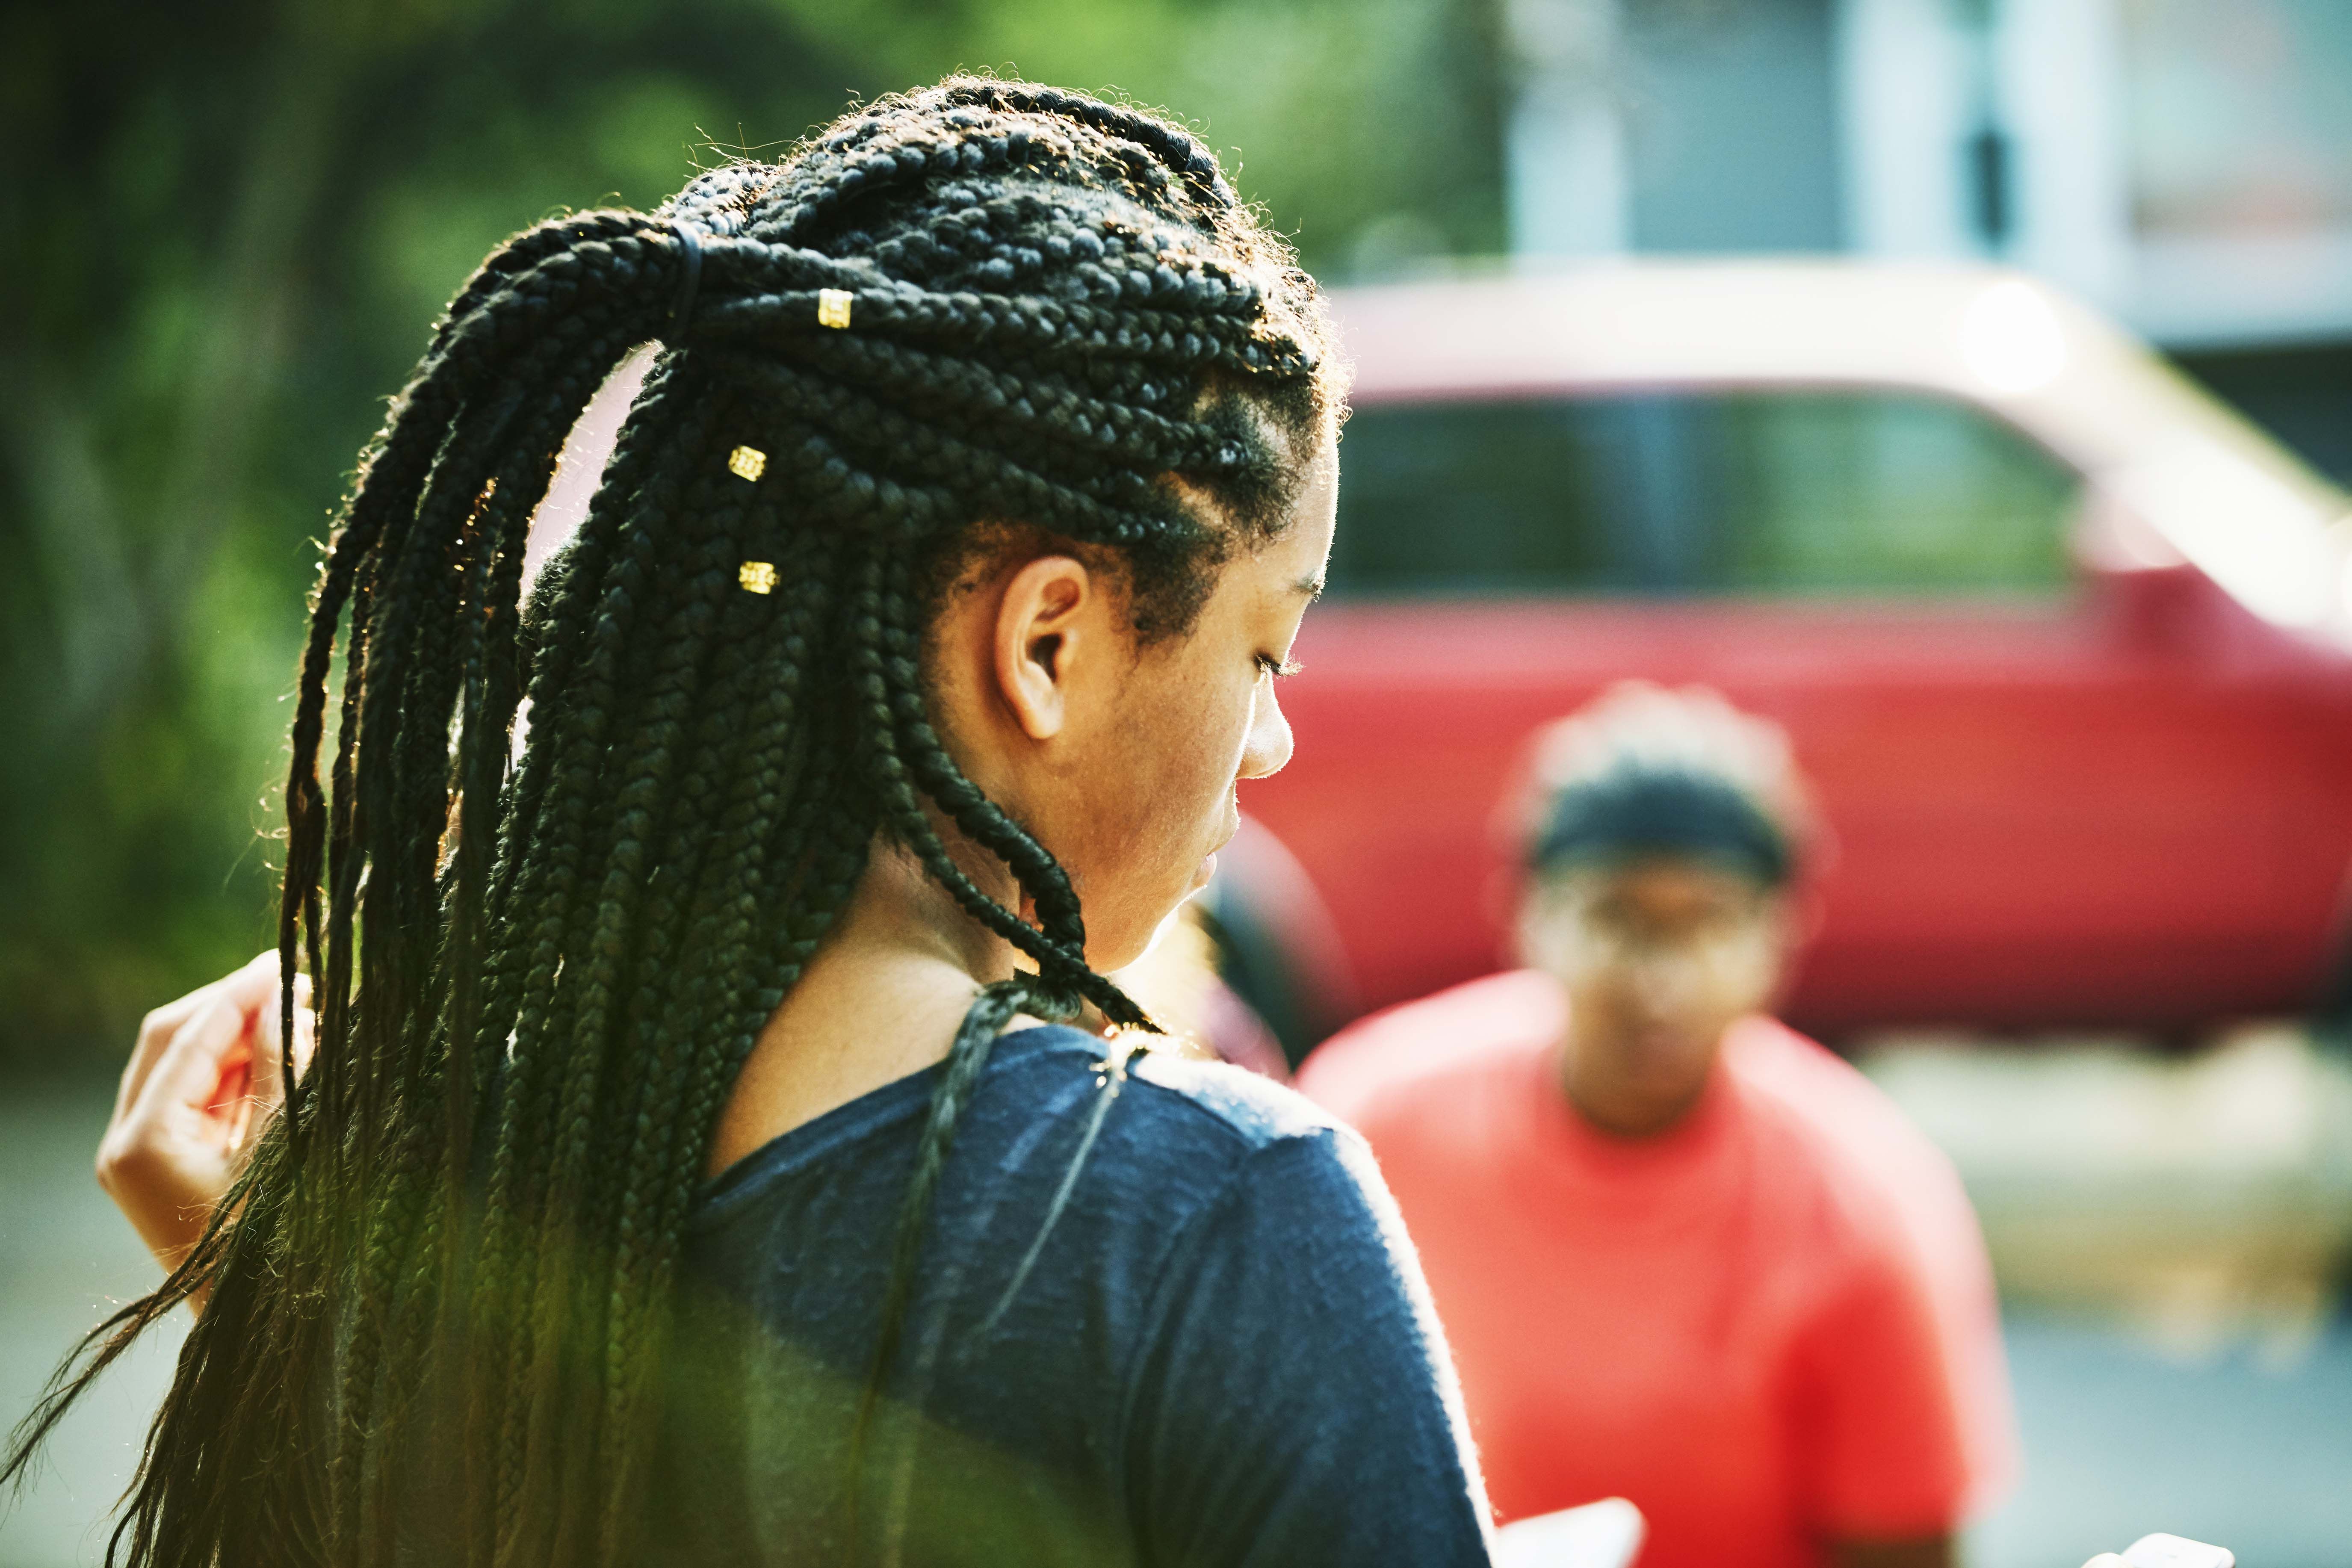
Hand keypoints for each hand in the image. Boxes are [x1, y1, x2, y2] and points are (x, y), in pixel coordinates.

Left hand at [96, 951, 312, 1283]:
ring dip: (238, 1037)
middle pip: (173, 1044)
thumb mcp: (283, 1150)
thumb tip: (286, 1002)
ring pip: (185, 1067)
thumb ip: (281, 1070)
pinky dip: (237, 1072)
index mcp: (142, 1142)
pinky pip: (197, 1099)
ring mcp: (141, 1157)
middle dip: (232, 1008)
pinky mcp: (167, 1167)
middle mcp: (126, 1144)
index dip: (239, 994)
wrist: (262, 1333)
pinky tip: (283, 1054)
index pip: (187, 1038)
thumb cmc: (275, 1248)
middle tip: (295, 981)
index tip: (289, 963)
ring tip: (300, 1015)